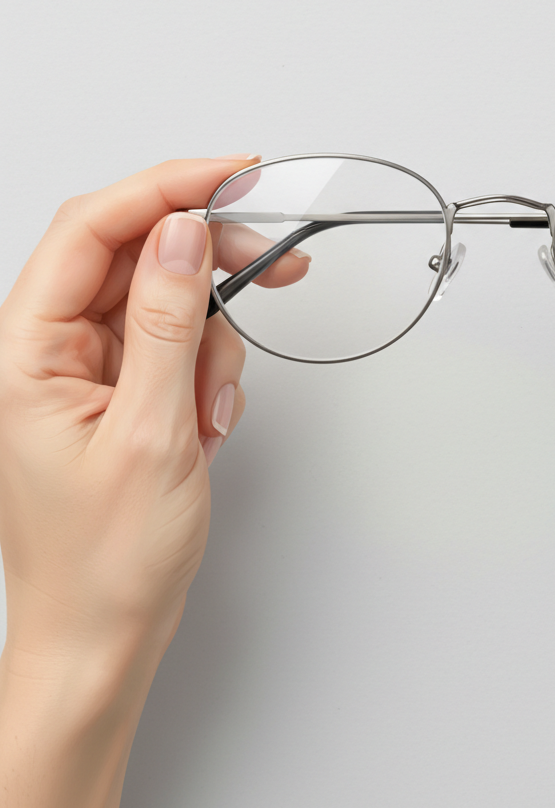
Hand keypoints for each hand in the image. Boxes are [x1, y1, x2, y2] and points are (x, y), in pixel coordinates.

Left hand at [0, 156, 302, 807]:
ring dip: (214, 345)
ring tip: (213, 412)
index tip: (235, 174)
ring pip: (173, 302)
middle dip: (211, 264)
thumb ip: (170, 323)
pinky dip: (211, 375)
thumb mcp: (151, 432)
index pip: (93, 230)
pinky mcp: (126, 389)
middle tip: (276, 266)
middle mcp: (52, 348)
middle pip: (140, 256)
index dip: (166, 188)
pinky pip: (182, 346)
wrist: (106, 634)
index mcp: (26, 350)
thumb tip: (184, 235)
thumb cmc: (106, 559)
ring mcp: (91, 368)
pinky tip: (207, 425)